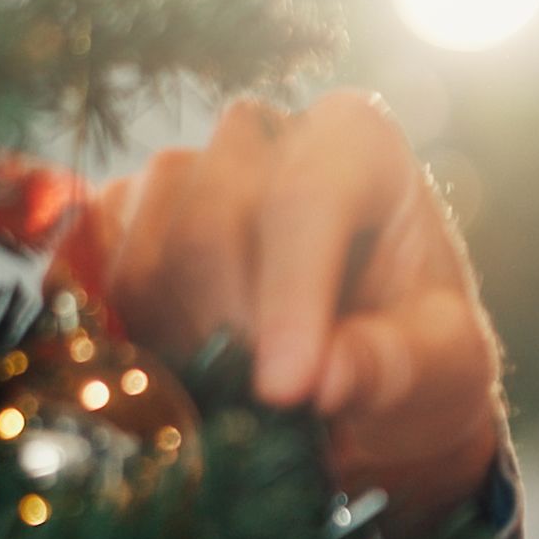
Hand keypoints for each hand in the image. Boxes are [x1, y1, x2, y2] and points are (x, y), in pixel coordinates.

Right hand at [92, 91, 507, 513]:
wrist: (356, 368)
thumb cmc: (416, 355)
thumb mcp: (444, 368)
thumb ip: (396, 365)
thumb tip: (327, 376)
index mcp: (355, 139)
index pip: (304, 199)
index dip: (289, 298)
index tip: (288, 389)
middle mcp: (259, 134)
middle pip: (208, 223)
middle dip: (235, 331)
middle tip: (275, 404)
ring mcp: (180, 171)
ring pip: (146, 257)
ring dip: (184, 346)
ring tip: (245, 389)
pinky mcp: (121, 219)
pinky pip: (95, 277)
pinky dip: (128, 339)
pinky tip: (184, 373)